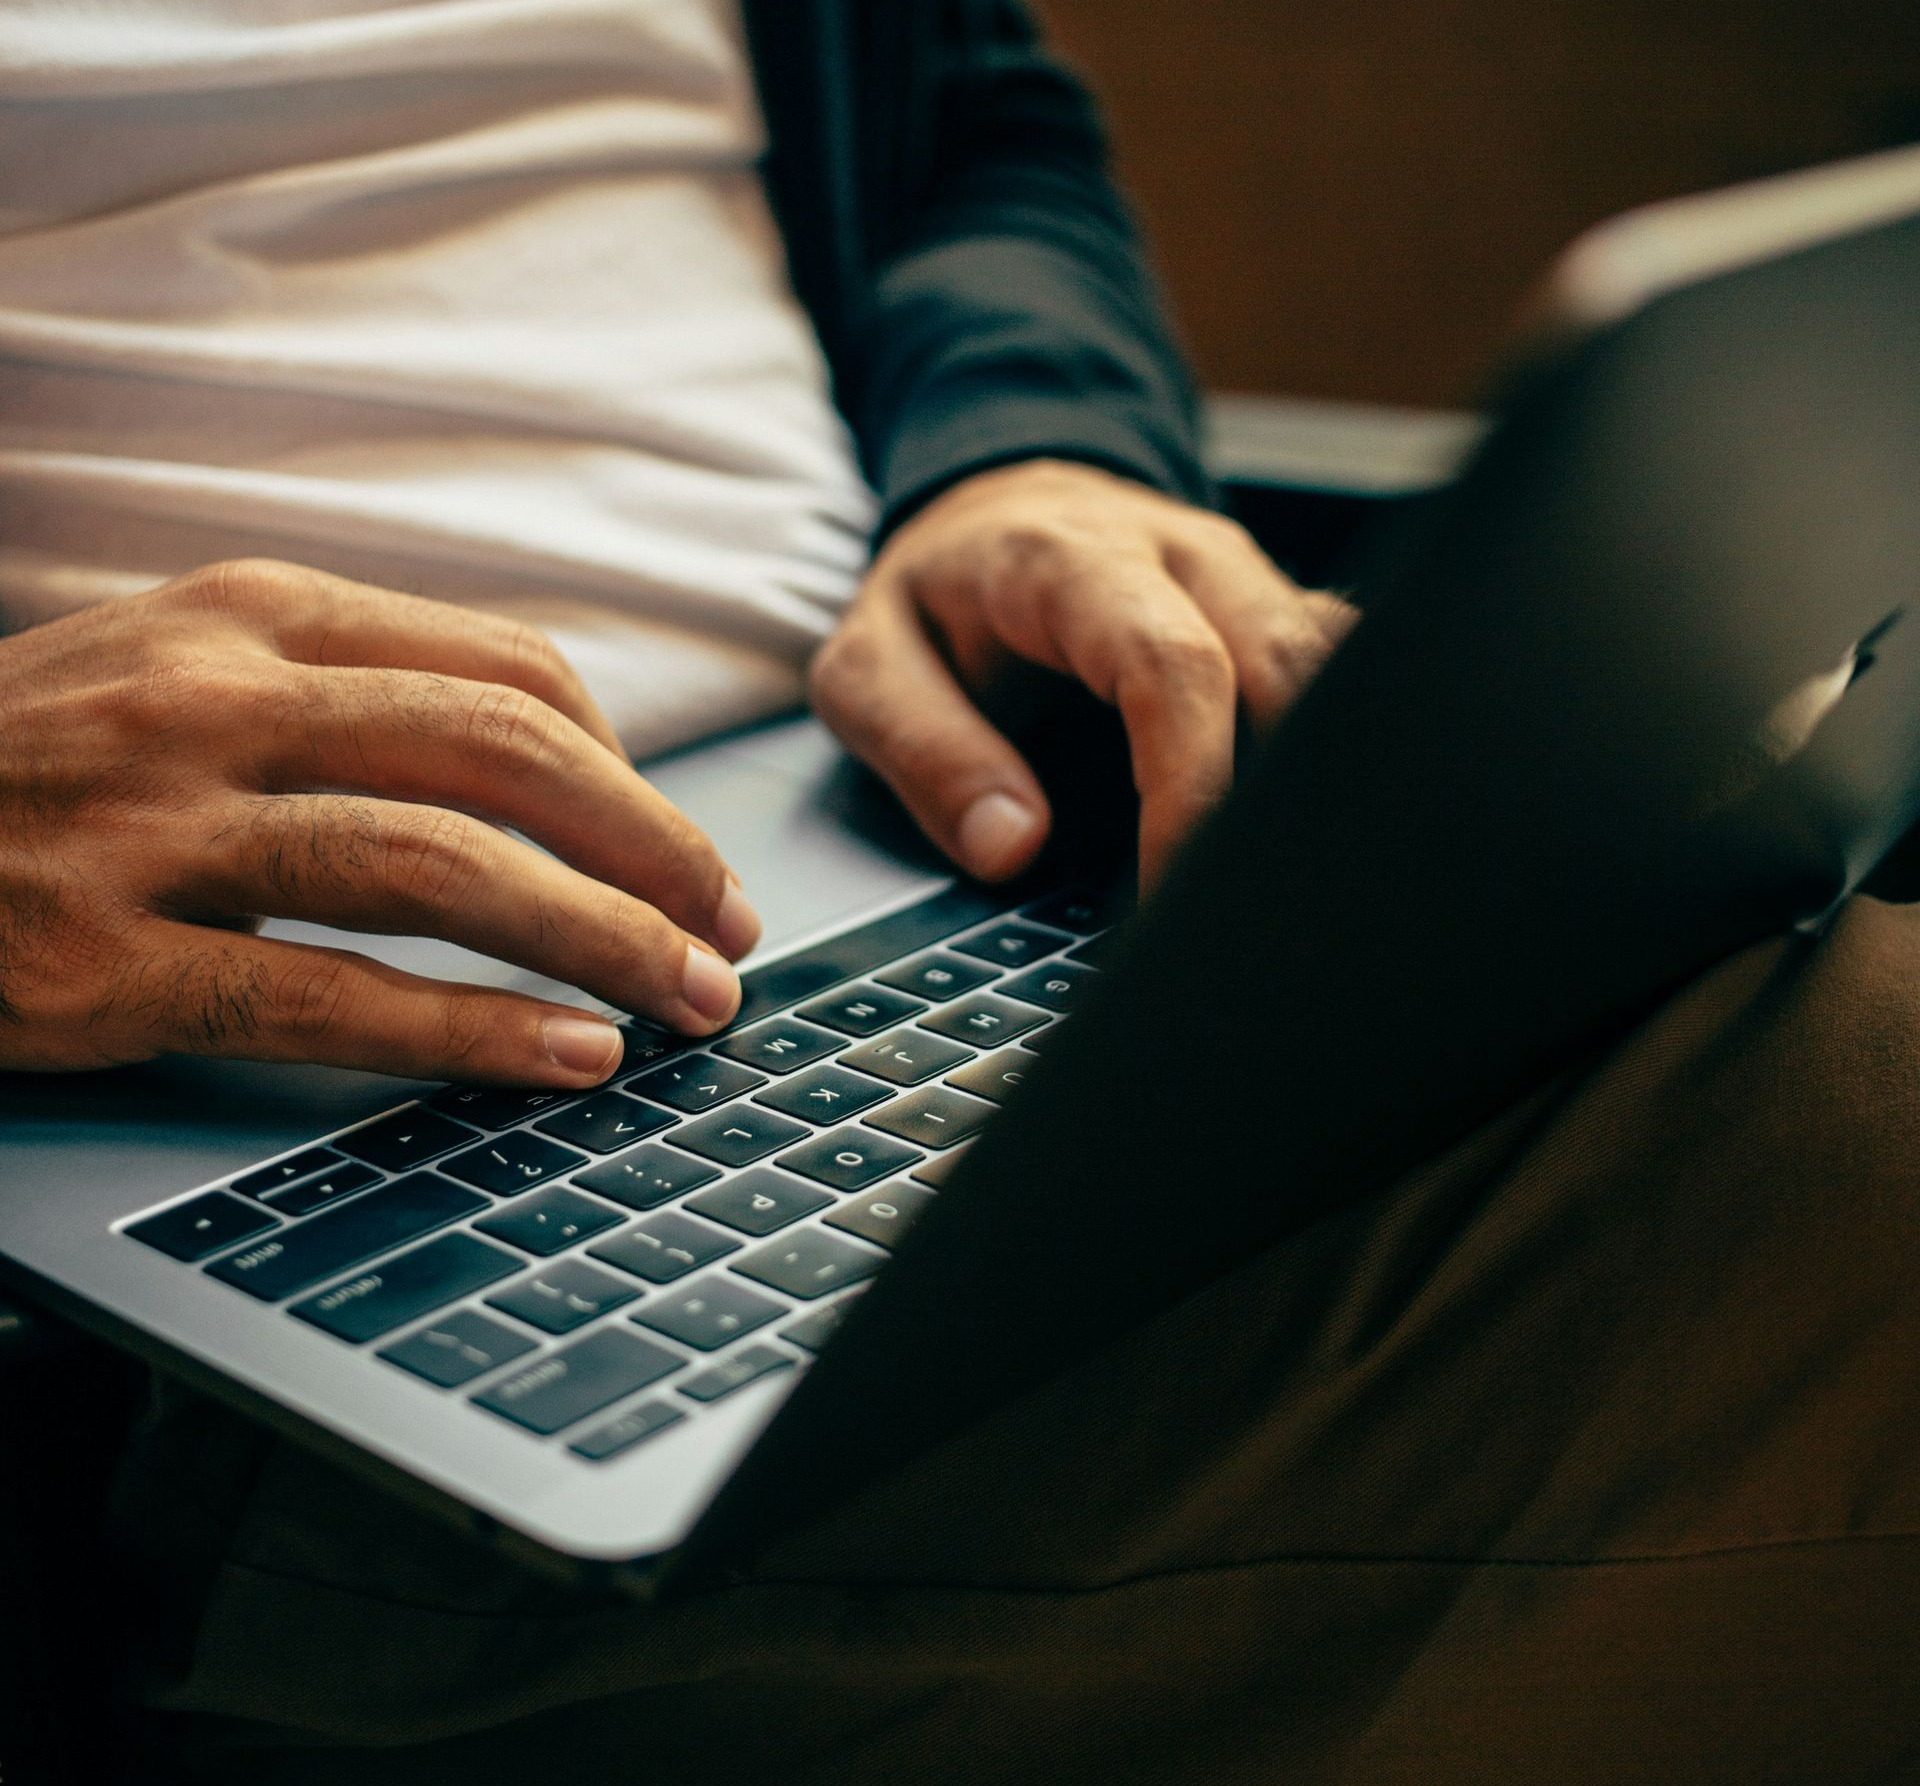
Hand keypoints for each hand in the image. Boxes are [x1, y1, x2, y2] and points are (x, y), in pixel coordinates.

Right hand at [0, 561, 760, 1082]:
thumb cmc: (32, 764)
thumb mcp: (186, 672)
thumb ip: (352, 697)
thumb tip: (552, 774)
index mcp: (253, 615)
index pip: (510, 670)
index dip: (632, 772)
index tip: (686, 852)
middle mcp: (212, 695)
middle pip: (506, 756)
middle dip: (652, 854)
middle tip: (730, 934)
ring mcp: (149, 825)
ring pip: (438, 866)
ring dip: (597, 939)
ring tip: (687, 1002)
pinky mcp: (97, 960)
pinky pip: (327, 998)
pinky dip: (471, 1030)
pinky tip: (564, 1059)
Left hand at [808, 459, 1356, 885]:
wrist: (990, 511)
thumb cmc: (935, 598)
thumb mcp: (868, 668)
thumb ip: (926, 752)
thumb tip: (1011, 845)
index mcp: (1073, 560)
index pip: (1173, 667)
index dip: (1191, 784)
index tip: (1173, 885)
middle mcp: (1181, 553)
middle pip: (1288, 663)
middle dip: (1276, 796)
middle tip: (1238, 907)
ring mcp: (1243, 577)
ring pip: (1337, 665)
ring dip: (1319, 772)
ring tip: (1275, 878)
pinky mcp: (1275, 608)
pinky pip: (1341, 669)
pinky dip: (1332, 748)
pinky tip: (1300, 827)